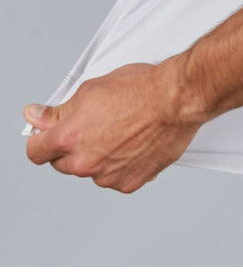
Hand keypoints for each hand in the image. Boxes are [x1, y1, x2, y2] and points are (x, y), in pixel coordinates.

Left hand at [23, 60, 200, 193]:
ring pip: (91, 170)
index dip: (41, 140)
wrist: (177, 100)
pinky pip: (116, 177)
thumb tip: (35, 116)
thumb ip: (59, 111)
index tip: (48, 135)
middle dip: (72, 147)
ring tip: (122, 131)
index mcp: (69, 138)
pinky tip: (134, 144)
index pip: (35, 151)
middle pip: (62, 163)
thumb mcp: (91, 89)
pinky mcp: (129, 183)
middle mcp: (84, 162)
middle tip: (95, 126)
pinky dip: (121, 164)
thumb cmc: (141, 89)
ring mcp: (107, 176)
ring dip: (99, 156)